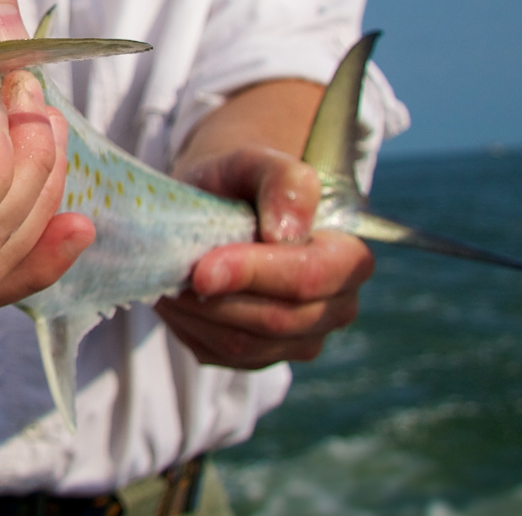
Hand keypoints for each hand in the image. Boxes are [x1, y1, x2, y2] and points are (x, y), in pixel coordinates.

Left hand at [155, 81, 374, 368]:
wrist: (219, 204)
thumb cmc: (243, 182)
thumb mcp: (259, 164)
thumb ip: (284, 183)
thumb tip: (286, 232)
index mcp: (349, 260)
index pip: (310, 277)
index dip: (254, 275)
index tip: (203, 268)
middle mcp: (334, 308)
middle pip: (276, 319)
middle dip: (219, 297)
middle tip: (177, 270)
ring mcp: (296, 341)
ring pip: (243, 344)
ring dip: (197, 313)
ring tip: (172, 276)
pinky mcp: (255, 358)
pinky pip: (217, 354)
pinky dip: (187, 326)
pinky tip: (176, 296)